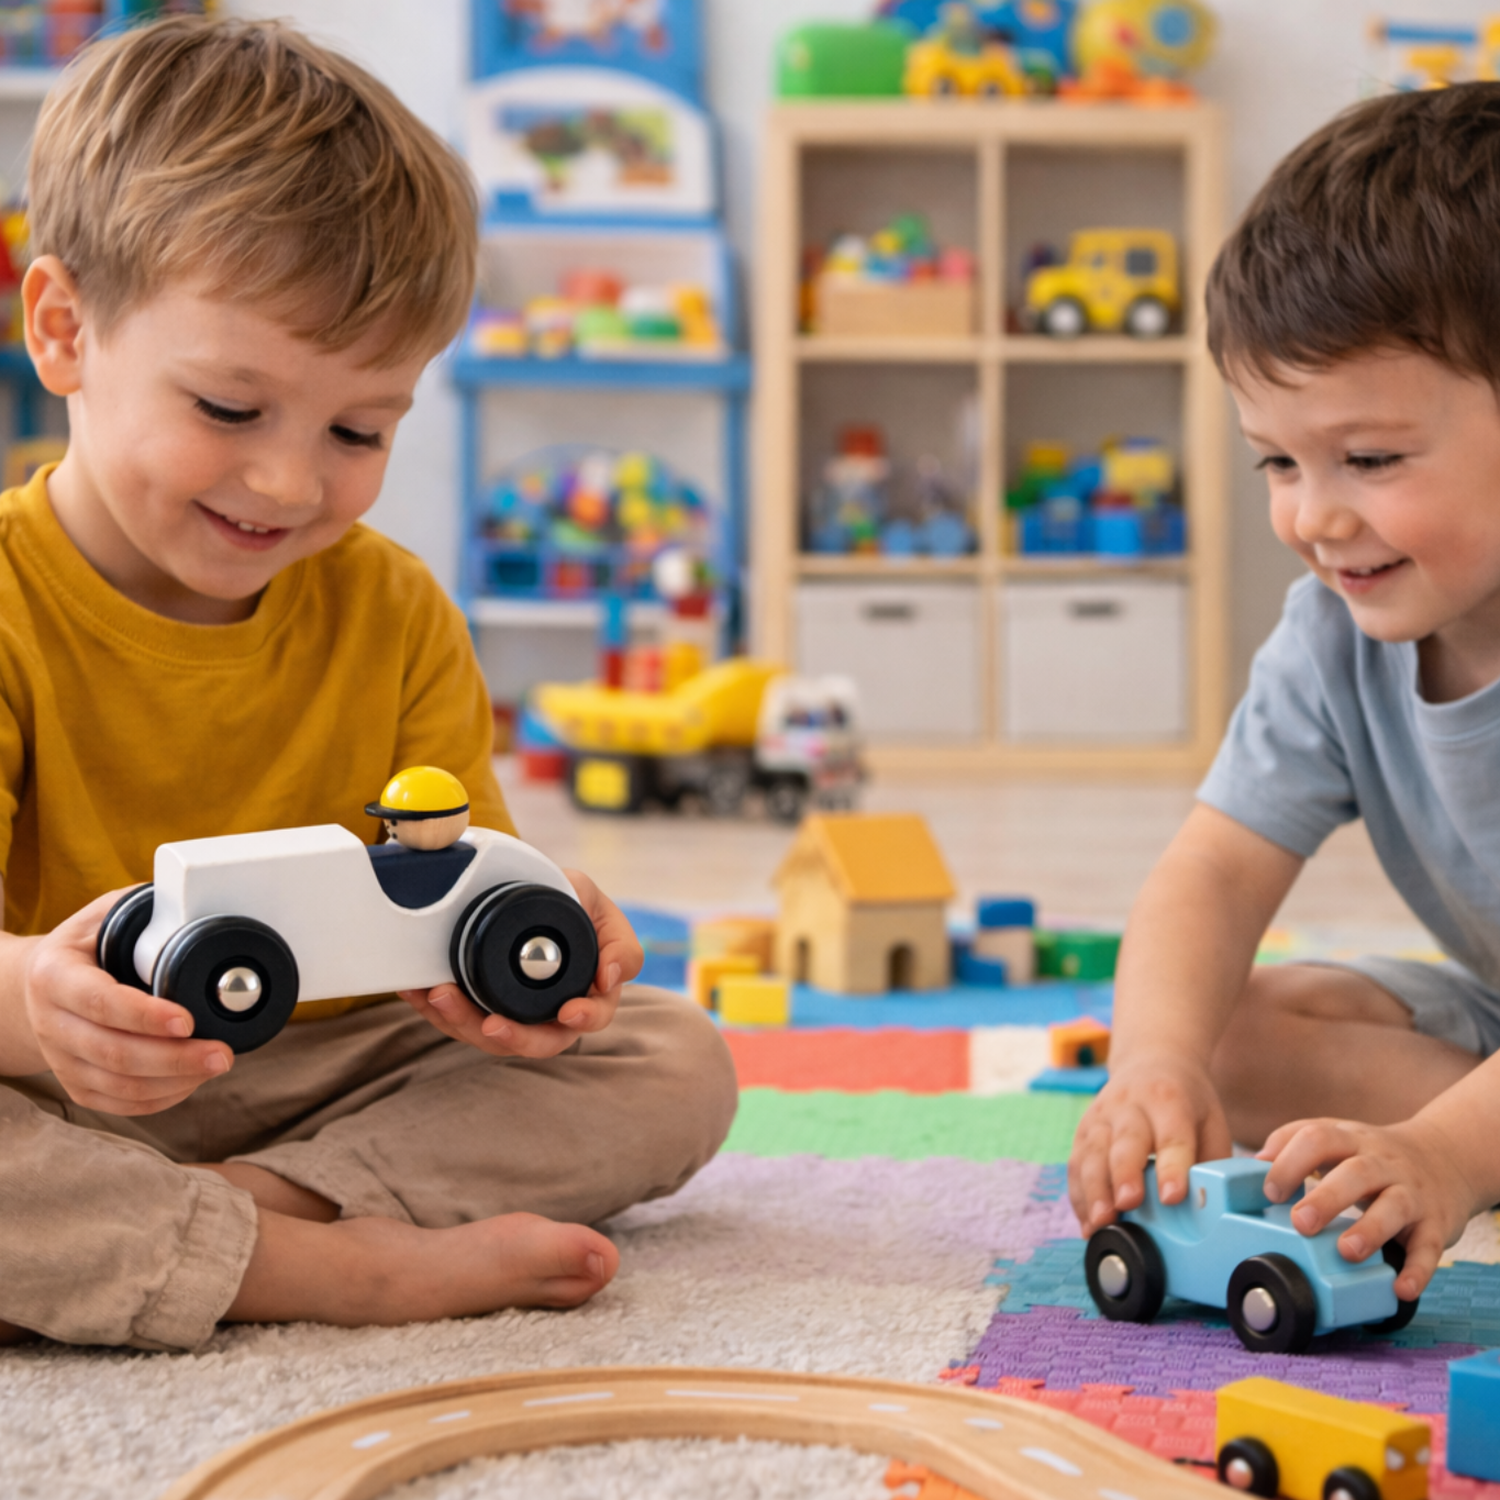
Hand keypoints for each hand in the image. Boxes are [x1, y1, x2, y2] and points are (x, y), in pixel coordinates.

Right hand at [23, 890, 233, 1113]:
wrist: (38, 984)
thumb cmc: (88, 944)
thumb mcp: (107, 914)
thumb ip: (149, 911)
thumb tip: (204, 910)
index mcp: (54, 975)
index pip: (99, 1001)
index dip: (144, 1016)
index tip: (187, 1020)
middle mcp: (51, 1022)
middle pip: (113, 1053)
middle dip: (174, 1058)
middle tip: (222, 1053)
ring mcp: (61, 1059)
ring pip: (118, 1086)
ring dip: (174, 1081)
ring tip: (218, 1064)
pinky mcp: (76, 1084)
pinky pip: (118, 1103)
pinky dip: (160, 1098)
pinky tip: (191, 1081)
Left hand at [398, 867, 642, 1059]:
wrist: (529, 889)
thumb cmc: (571, 902)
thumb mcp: (598, 907)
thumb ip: (618, 941)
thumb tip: (610, 977)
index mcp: (587, 994)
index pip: (590, 1018)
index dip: (583, 1020)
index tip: (570, 1012)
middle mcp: (549, 1013)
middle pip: (536, 1042)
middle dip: (512, 1038)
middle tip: (490, 1024)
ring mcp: (511, 1012)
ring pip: (488, 1035)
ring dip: (461, 1021)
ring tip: (439, 994)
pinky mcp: (475, 1006)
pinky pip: (455, 1017)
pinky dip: (433, 1008)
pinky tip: (416, 989)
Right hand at [1068, 1051, 1231, 1234]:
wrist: (1150, 1062)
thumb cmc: (1186, 1102)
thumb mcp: (1210, 1121)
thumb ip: (1213, 1163)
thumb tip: (1214, 1209)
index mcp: (1169, 1100)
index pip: (1171, 1137)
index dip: (1172, 1167)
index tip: (1172, 1197)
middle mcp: (1129, 1105)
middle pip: (1125, 1143)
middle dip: (1124, 1175)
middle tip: (1127, 1204)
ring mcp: (1100, 1116)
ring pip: (1093, 1154)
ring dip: (1094, 1190)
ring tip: (1100, 1222)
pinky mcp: (1082, 1131)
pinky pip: (1075, 1165)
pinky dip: (1079, 1196)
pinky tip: (1087, 1222)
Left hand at [1259, 1115, 1477, 1299]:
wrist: (1445, 1157)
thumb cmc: (1372, 1155)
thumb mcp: (1337, 1136)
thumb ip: (1294, 1142)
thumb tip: (1252, 1164)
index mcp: (1350, 1139)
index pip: (1318, 1137)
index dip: (1291, 1161)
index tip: (1270, 1191)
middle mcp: (1382, 1163)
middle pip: (1356, 1173)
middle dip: (1327, 1198)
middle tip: (1301, 1222)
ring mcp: (1412, 1193)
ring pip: (1394, 1206)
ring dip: (1370, 1230)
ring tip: (1346, 1252)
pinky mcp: (1437, 1225)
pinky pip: (1430, 1248)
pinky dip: (1417, 1269)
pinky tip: (1400, 1287)